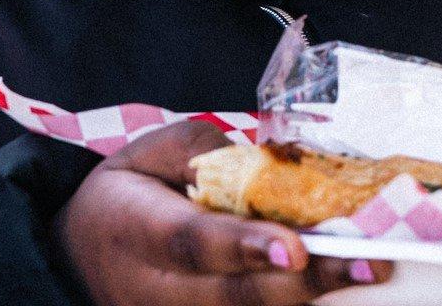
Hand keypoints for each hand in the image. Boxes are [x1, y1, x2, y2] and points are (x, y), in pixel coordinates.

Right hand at [55, 122, 391, 305]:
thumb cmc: (127, 192)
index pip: (193, 242)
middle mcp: (153, 292)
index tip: (293, 244)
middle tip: (365, 261)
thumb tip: (267, 166)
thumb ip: (207, 153)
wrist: (76, 255)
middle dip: (304, 282)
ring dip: (308, 300)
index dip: (244, 246)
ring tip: (365, 272)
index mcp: (134, 231)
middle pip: (232, 296)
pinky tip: (338, 290)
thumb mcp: (150, 150)